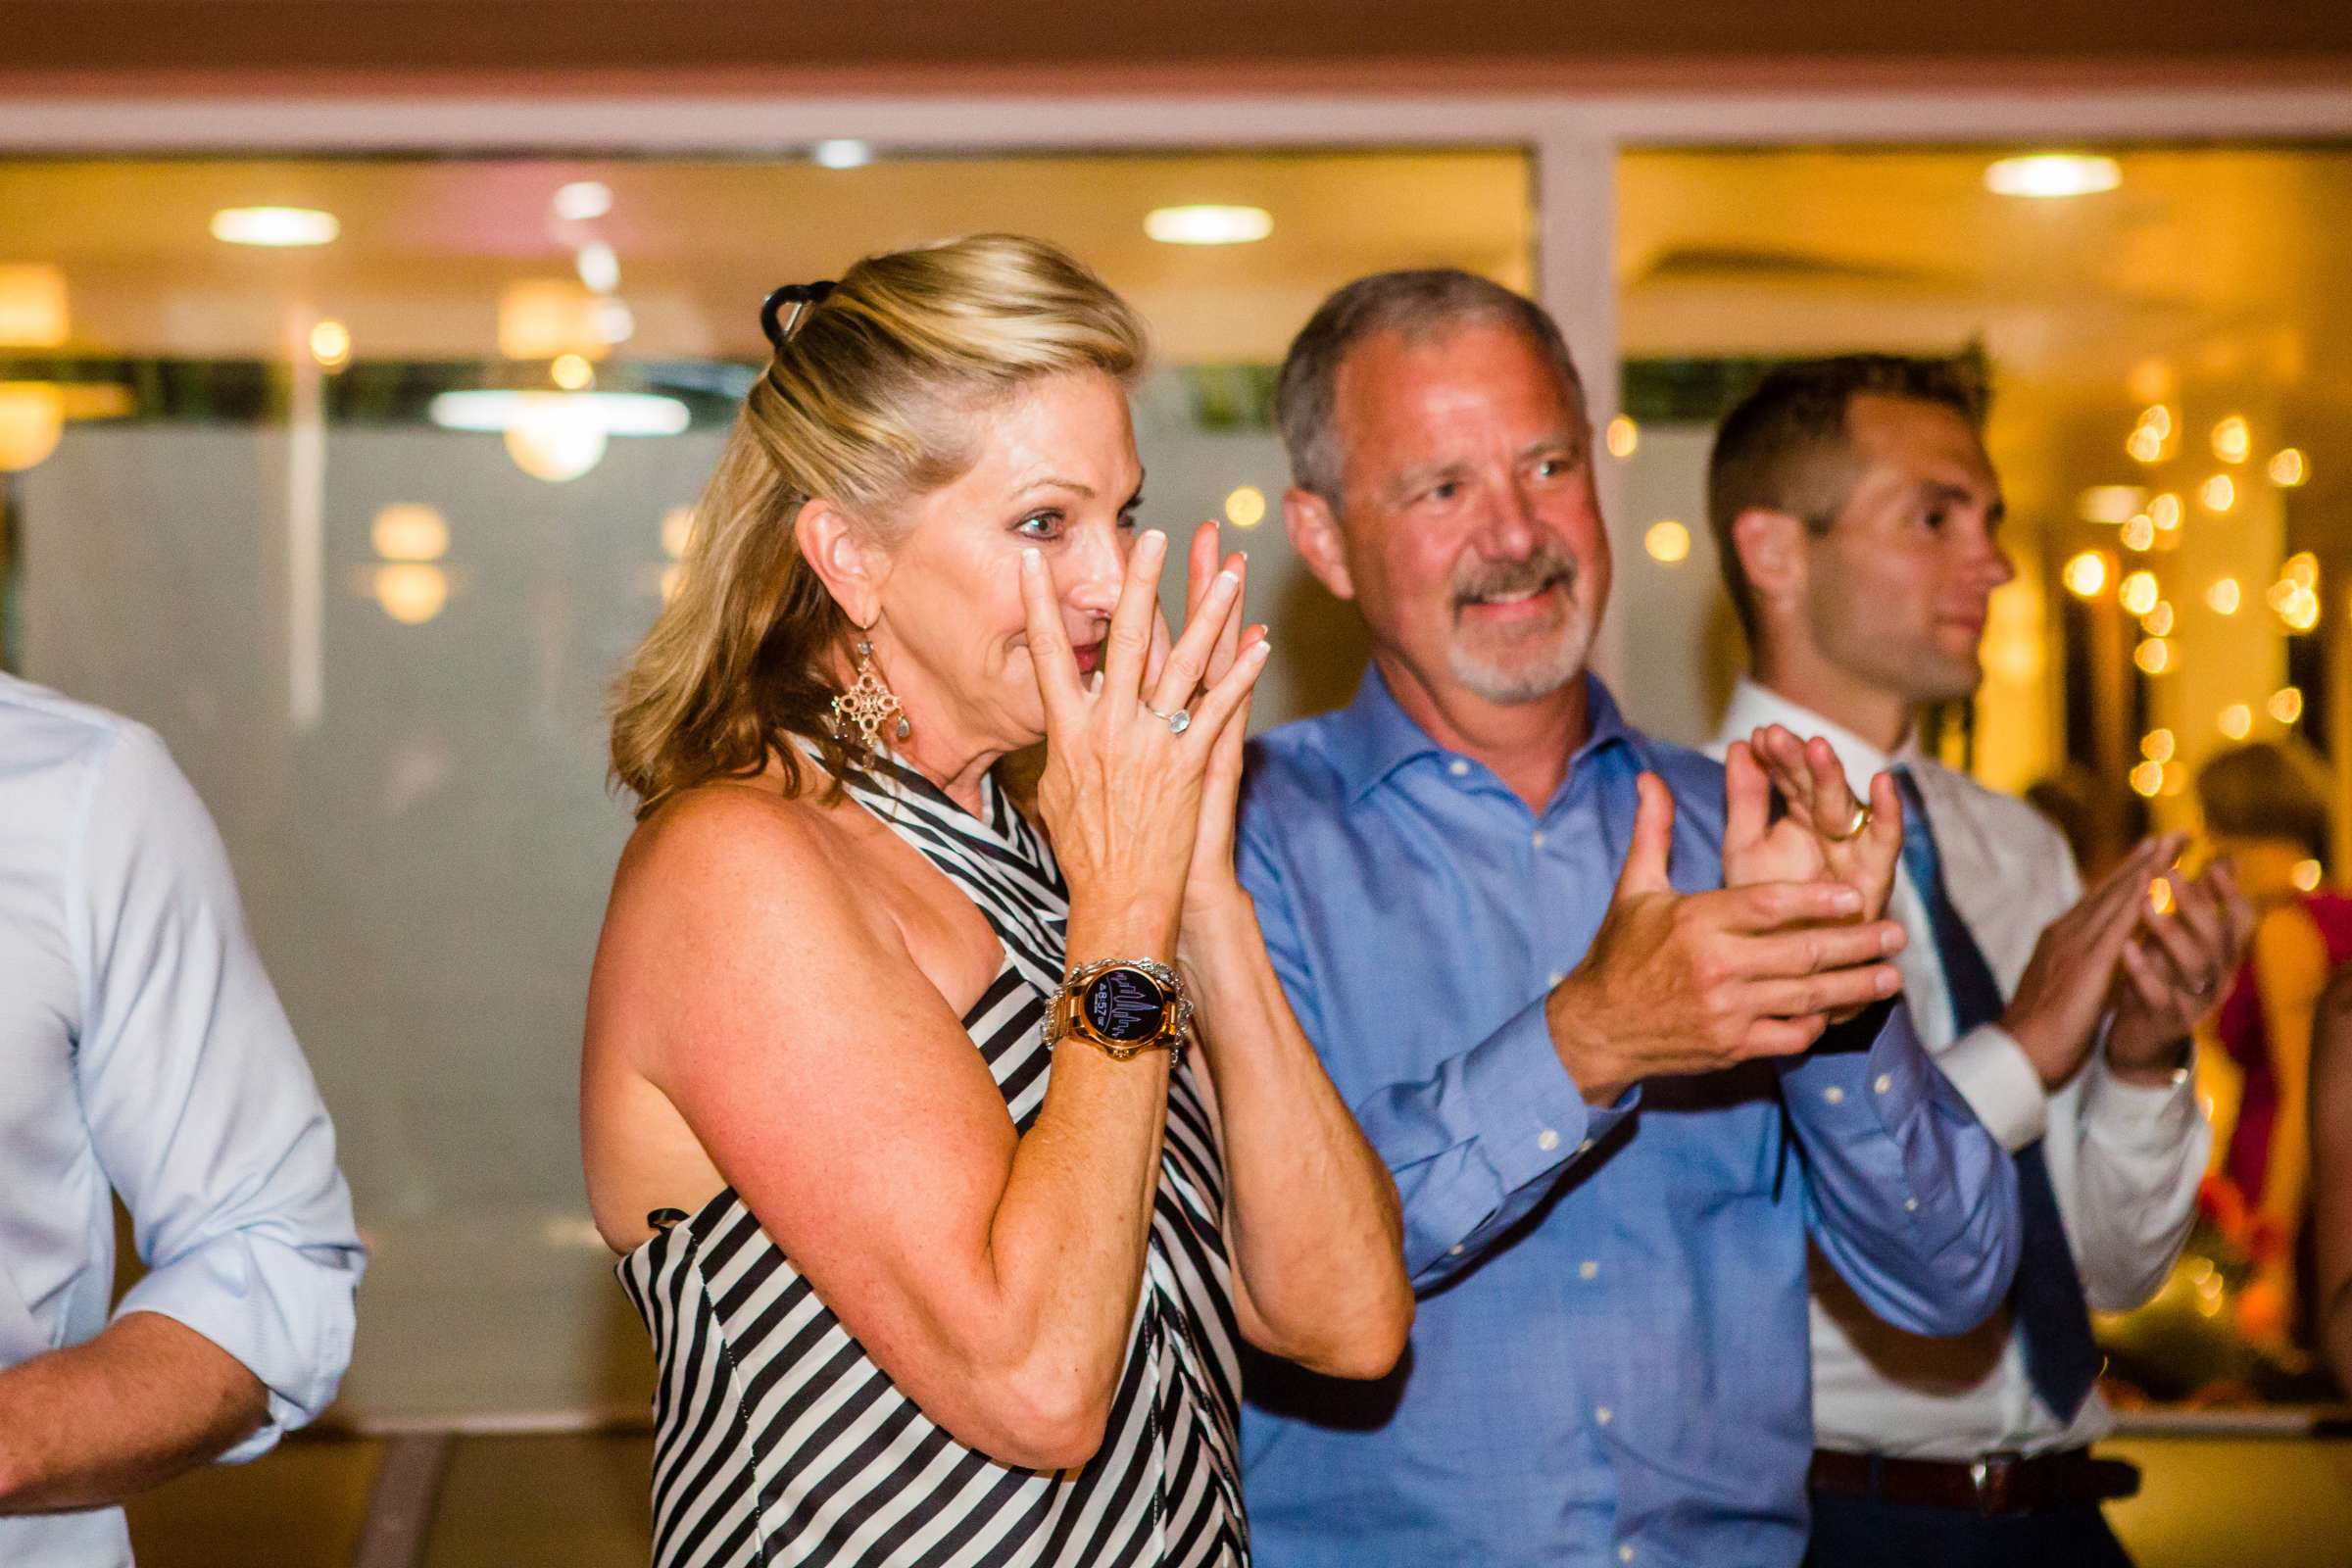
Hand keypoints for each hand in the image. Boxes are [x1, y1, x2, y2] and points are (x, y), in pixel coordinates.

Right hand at [1020, 529, 1268, 956]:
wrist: (1119, 899)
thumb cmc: (1085, 852)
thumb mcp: (1056, 792)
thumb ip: (1062, 746)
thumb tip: (1061, 715)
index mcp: (1069, 733)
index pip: (1047, 656)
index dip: (1037, 606)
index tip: (1030, 562)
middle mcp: (1109, 729)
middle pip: (1124, 640)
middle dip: (1138, 583)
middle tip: (1150, 535)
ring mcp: (1152, 744)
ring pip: (1182, 663)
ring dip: (1207, 613)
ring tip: (1225, 571)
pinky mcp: (1190, 765)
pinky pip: (1219, 709)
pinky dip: (1241, 675)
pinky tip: (1259, 644)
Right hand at [1545, 773, 1907, 1105]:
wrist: (1598, 1028)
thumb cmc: (1620, 952)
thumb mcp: (1636, 889)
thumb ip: (1655, 832)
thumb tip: (1651, 778)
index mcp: (1696, 921)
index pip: (1769, 906)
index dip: (1817, 901)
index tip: (1857, 896)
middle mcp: (1716, 966)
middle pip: (1802, 953)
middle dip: (1857, 944)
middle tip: (1896, 933)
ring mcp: (1727, 1011)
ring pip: (1807, 997)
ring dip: (1855, 986)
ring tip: (1891, 975)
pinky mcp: (1732, 1047)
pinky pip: (1790, 1035)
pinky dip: (1818, 1023)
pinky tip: (1840, 1010)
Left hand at [1723, 726, 1902, 922]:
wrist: (1784, 972)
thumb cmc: (1766, 911)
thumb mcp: (1746, 848)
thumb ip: (1745, 799)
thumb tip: (1739, 745)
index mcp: (1798, 819)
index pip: (1788, 778)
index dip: (1775, 757)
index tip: (1757, 736)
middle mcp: (1829, 829)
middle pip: (1814, 787)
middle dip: (1797, 760)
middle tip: (1775, 736)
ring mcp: (1853, 851)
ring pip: (1844, 808)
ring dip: (1832, 778)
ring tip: (1816, 747)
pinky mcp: (1874, 879)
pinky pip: (1885, 844)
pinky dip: (1889, 814)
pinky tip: (1883, 783)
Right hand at [1999, 835, 2180, 1087]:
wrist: (2019, 1054)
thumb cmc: (2039, 1034)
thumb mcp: (2064, 991)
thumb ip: (2079, 969)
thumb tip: (2100, 962)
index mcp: (2062, 942)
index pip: (2101, 902)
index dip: (2128, 876)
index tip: (2154, 854)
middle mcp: (2067, 934)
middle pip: (2111, 889)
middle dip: (2143, 861)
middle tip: (2173, 835)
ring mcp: (2075, 945)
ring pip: (2115, 897)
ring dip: (2144, 867)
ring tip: (2170, 843)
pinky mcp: (2087, 962)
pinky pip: (2117, 922)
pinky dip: (2135, 896)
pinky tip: (2153, 878)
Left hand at [2107, 859, 2254, 1081]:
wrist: (2138, 1040)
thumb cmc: (2158, 978)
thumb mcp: (2178, 940)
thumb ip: (2198, 904)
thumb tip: (2226, 860)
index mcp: (2222, 955)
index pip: (2243, 921)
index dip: (2231, 893)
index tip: (2212, 863)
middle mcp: (2217, 977)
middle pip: (2217, 938)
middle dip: (2194, 903)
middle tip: (2169, 872)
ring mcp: (2195, 1002)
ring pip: (2194, 965)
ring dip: (2169, 931)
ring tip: (2144, 904)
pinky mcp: (2167, 1022)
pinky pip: (2160, 996)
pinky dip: (2143, 971)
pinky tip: (2126, 948)